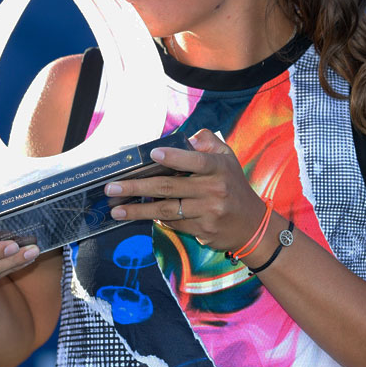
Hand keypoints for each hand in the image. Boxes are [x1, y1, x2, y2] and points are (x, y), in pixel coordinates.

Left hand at [105, 129, 265, 251]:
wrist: (253, 226)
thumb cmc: (234, 186)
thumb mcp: (228, 158)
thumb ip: (208, 142)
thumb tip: (187, 137)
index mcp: (219, 168)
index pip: (196, 160)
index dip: (175, 156)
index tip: (153, 154)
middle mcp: (214, 190)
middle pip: (170, 187)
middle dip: (137, 187)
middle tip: (112, 187)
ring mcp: (208, 212)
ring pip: (166, 209)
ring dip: (138, 210)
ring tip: (116, 208)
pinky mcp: (202, 230)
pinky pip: (173, 223)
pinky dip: (156, 218)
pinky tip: (139, 215)